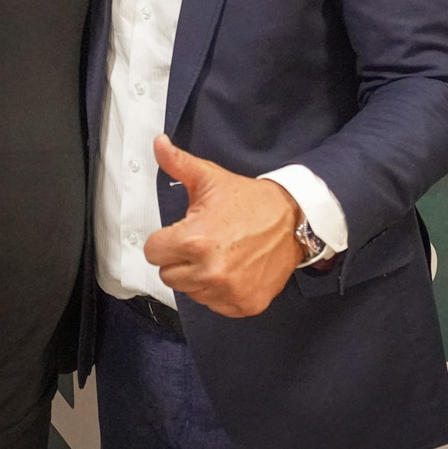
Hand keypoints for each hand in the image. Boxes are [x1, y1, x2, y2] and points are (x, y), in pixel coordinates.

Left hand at [143, 136, 304, 317]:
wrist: (294, 220)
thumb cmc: (250, 202)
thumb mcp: (211, 179)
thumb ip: (178, 163)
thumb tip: (158, 143)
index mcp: (194, 240)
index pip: (152, 252)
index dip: (164, 239)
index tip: (181, 232)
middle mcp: (209, 271)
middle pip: (168, 274)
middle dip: (179, 258)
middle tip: (203, 243)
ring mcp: (228, 291)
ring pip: (190, 291)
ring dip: (198, 276)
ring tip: (220, 255)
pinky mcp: (244, 305)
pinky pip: (214, 305)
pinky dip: (219, 292)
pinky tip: (233, 270)